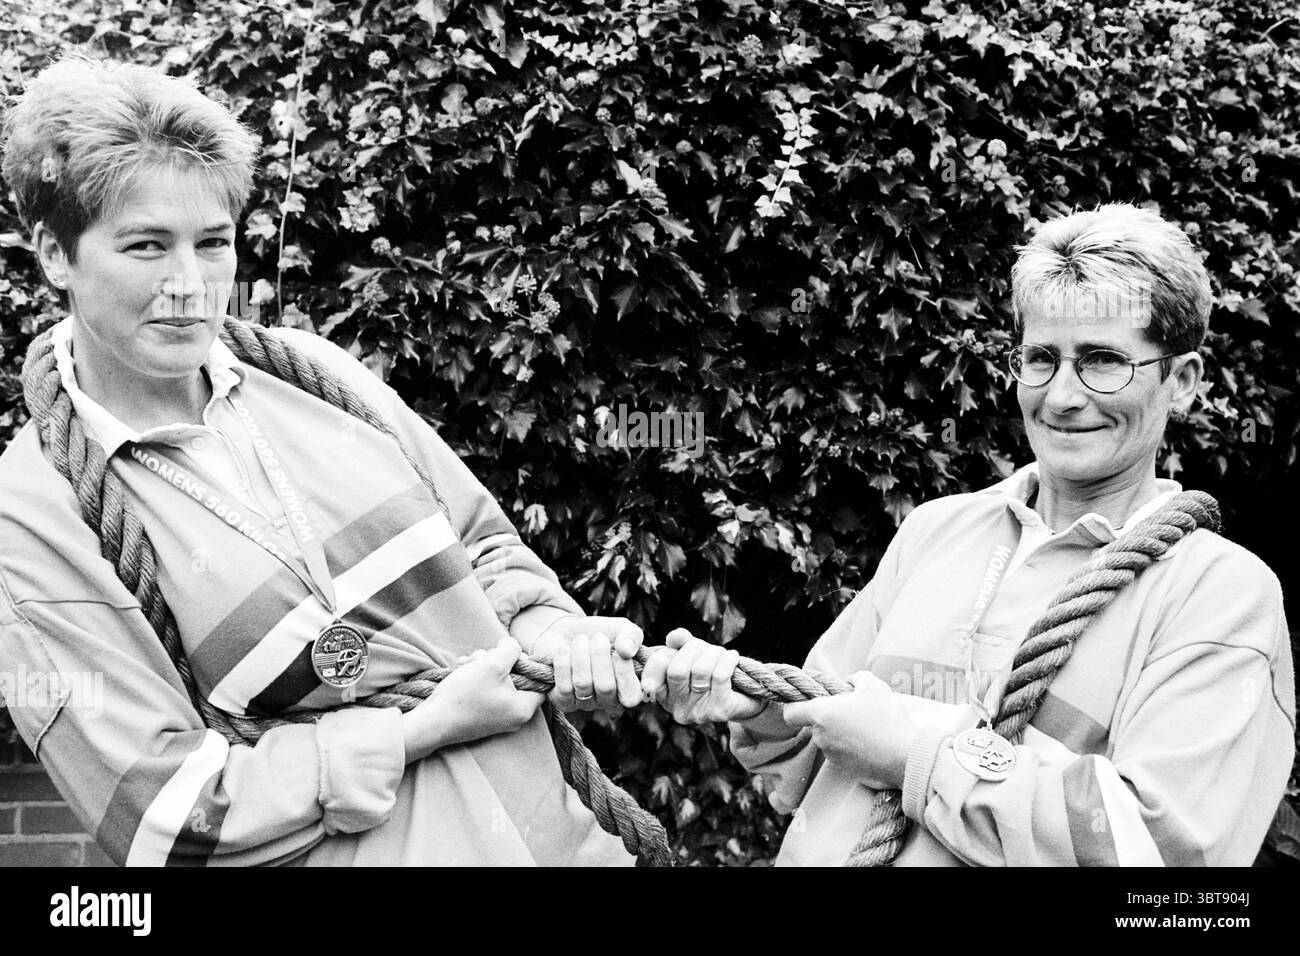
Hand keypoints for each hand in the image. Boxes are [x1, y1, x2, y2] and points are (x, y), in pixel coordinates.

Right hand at [412, 639, 544, 755]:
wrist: (431, 722)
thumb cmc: (464, 696)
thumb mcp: (491, 665)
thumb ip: (511, 650)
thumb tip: (515, 645)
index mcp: (524, 708)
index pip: (540, 681)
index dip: (528, 662)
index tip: (512, 654)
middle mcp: (514, 716)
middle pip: (516, 677)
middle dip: (498, 661)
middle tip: (482, 658)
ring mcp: (497, 717)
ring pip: (498, 680)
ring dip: (483, 666)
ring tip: (467, 664)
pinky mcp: (482, 714)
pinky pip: (487, 690)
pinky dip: (475, 677)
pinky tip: (462, 671)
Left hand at [533, 615, 642, 713]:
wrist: (565, 631)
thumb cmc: (599, 633)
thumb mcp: (620, 629)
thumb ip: (632, 636)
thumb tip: (626, 650)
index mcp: (629, 687)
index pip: (632, 696)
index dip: (627, 675)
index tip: (618, 650)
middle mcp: (609, 701)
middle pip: (606, 688)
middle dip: (600, 657)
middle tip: (598, 637)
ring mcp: (586, 703)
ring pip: (584, 684)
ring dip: (581, 656)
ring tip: (581, 639)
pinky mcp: (564, 702)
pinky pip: (564, 687)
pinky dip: (563, 664)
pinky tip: (564, 650)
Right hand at [640, 627, 766, 723]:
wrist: (746, 697)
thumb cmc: (712, 672)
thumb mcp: (693, 655)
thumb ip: (681, 643)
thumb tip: (676, 636)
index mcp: (664, 695)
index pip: (653, 673)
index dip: (664, 654)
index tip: (678, 649)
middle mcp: (677, 708)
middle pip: (677, 670)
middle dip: (693, 649)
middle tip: (705, 647)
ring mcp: (697, 712)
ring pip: (700, 670)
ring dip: (714, 653)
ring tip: (721, 653)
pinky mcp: (719, 711)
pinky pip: (720, 675)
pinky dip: (728, 660)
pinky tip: (732, 657)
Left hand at [783, 671, 919, 790]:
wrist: (905, 757)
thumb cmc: (886, 718)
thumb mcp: (874, 686)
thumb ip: (856, 678)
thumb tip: (850, 683)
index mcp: (821, 714)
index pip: (790, 713)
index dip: (795, 705)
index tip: (810, 701)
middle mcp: (821, 737)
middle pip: (814, 724)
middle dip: (829, 718)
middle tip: (852, 711)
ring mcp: (831, 756)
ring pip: (828, 740)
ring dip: (841, 733)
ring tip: (866, 727)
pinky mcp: (844, 770)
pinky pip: (842, 754)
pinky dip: (851, 749)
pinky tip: (870, 743)